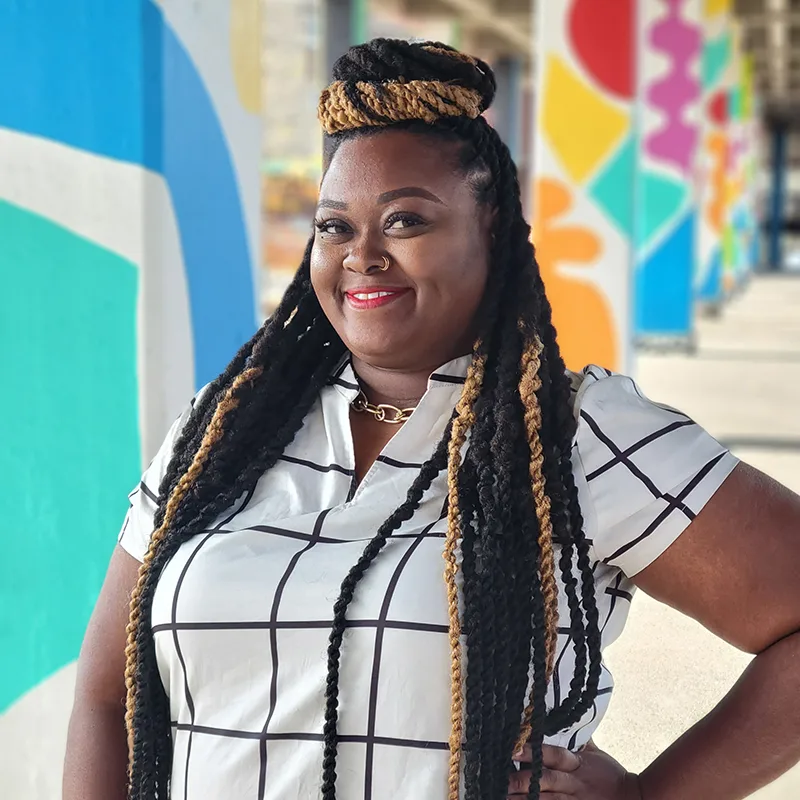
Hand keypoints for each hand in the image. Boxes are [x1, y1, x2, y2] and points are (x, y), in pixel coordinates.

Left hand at [507, 741, 642, 798]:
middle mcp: (574, 783)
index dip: (534, 752)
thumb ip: (579, 739)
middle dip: (524, 780)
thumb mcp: (596, 754)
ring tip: (504, 795)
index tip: (514, 748)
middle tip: (502, 778)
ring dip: (525, 799)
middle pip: (546, 780)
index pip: (553, 755)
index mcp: (578, 763)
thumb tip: (564, 717)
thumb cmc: (612, 775)